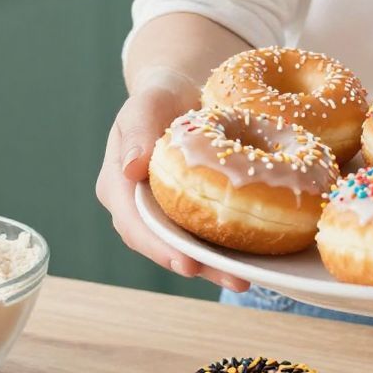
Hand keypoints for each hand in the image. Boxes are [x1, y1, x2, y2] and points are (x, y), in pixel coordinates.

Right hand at [95, 69, 252, 291]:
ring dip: (216, 267)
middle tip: (233, 279)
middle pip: (162, 246)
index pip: (134, 224)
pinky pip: (204, 235)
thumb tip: (130, 169)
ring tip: (248, 278)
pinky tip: (255, 258)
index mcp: (117, 186)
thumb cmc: (159, 95)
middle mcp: (137, 208)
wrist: (180, 94)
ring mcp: (163, 214)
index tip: (187, 264)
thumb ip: (138, 131)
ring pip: (186, 248)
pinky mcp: (187, 214)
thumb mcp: (146, 103)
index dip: (160, 247)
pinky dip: (227, 248)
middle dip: (197, 265)